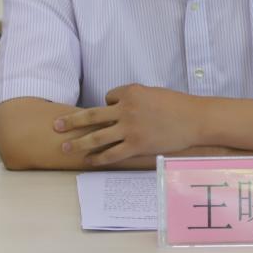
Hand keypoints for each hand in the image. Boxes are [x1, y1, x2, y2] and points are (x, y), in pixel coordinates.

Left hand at [53, 84, 201, 165]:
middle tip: (56, 125)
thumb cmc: (178, 105)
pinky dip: (99, 158)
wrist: (196, 119)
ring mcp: (130, 128)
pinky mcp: (136, 145)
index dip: (108, 104)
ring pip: (97, 136)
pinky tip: (90, 161)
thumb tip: (118, 108)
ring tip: (65, 147)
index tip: (111, 111)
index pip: (108, 97)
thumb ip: (135, 99)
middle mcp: (126, 109)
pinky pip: (112, 153)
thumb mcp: (153, 93)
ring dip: (79, 143)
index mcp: (131, 92)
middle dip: (71, 121)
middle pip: (91, 115)